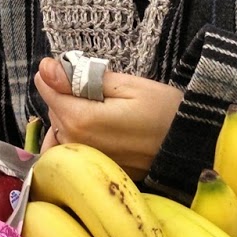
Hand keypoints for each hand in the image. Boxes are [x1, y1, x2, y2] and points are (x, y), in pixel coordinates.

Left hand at [34, 57, 182, 180]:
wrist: (191, 148)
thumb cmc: (165, 110)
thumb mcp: (127, 85)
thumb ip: (82, 78)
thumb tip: (44, 68)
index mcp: (80, 120)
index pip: (47, 90)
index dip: (55, 74)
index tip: (72, 67)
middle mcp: (75, 144)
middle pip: (53, 110)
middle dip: (66, 95)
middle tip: (96, 87)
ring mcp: (83, 161)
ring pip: (59, 129)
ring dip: (70, 115)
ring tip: (98, 108)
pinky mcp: (93, 169)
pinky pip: (70, 148)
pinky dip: (73, 136)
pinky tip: (91, 129)